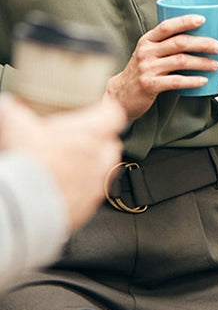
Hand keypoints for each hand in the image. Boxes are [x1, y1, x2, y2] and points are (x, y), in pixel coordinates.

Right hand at [0, 93, 124, 230]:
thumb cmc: (28, 164)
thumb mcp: (16, 128)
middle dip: (97, 142)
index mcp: (91, 133)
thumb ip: (14, 111)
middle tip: (76, 143)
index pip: (114, 115)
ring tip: (70, 167)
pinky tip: (64, 188)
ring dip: (92, 167)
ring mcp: (97, 183)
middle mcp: (100, 157)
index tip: (99, 113)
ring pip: (105, 170)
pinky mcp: (89, 205)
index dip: (105, 113)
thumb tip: (7, 104)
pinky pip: (94, 195)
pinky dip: (83, 191)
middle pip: (111, 144)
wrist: (23, 203)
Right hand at [106, 14, 217, 119]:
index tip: (203, 19)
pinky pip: (176, 81)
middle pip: (179, 43)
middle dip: (203, 43)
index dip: (185, 21)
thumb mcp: (150, 53)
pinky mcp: (149, 85)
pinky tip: (204, 80)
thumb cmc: (143, 71)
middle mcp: (146, 52)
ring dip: (202, 62)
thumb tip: (201, 35)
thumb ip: (167, 44)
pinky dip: (192, 80)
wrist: (120, 95)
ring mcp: (147, 68)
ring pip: (181, 61)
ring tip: (217, 65)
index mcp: (147, 40)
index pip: (167, 26)